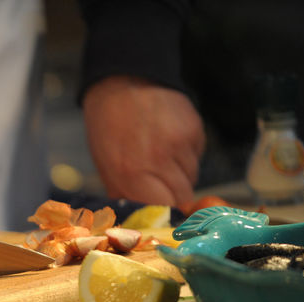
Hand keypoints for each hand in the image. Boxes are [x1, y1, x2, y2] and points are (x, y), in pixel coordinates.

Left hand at [83, 76, 205, 205]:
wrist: (124, 80)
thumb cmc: (108, 126)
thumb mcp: (106, 164)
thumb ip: (125, 194)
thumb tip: (141, 220)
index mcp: (131, 173)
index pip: (163, 210)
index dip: (164, 214)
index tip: (160, 213)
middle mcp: (159, 160)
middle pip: (182, 197)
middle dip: (172, 196)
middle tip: (157, 184)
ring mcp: (181, 144)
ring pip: (191, 178)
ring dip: (179, 175)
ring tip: (159, 156)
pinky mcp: (195, 130)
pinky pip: (197, 157)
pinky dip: (186, 156)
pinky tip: (169, 142)